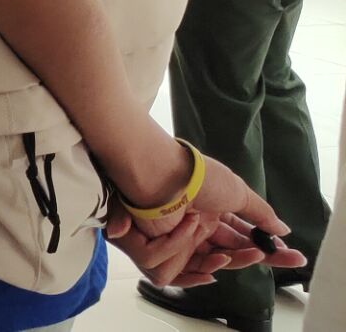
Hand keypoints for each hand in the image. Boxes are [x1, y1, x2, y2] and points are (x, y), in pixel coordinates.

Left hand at [106, 147, 302, 286]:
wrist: (164, 177)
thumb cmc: (198, 178)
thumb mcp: (238, 193)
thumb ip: (260, 214)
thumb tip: (283, 229)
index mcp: (213, 213)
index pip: (242, 236)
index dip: (266, 247)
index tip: (292, 254)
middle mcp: (196, 228)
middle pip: (230, 253)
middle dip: (260, 257)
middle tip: (292, 259)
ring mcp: (178, 240)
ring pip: (208, 265)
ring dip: (233, 261)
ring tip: (245, 253)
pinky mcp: (157, 252)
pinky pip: (171, 273)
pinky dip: (192, 268)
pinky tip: (210, 255)